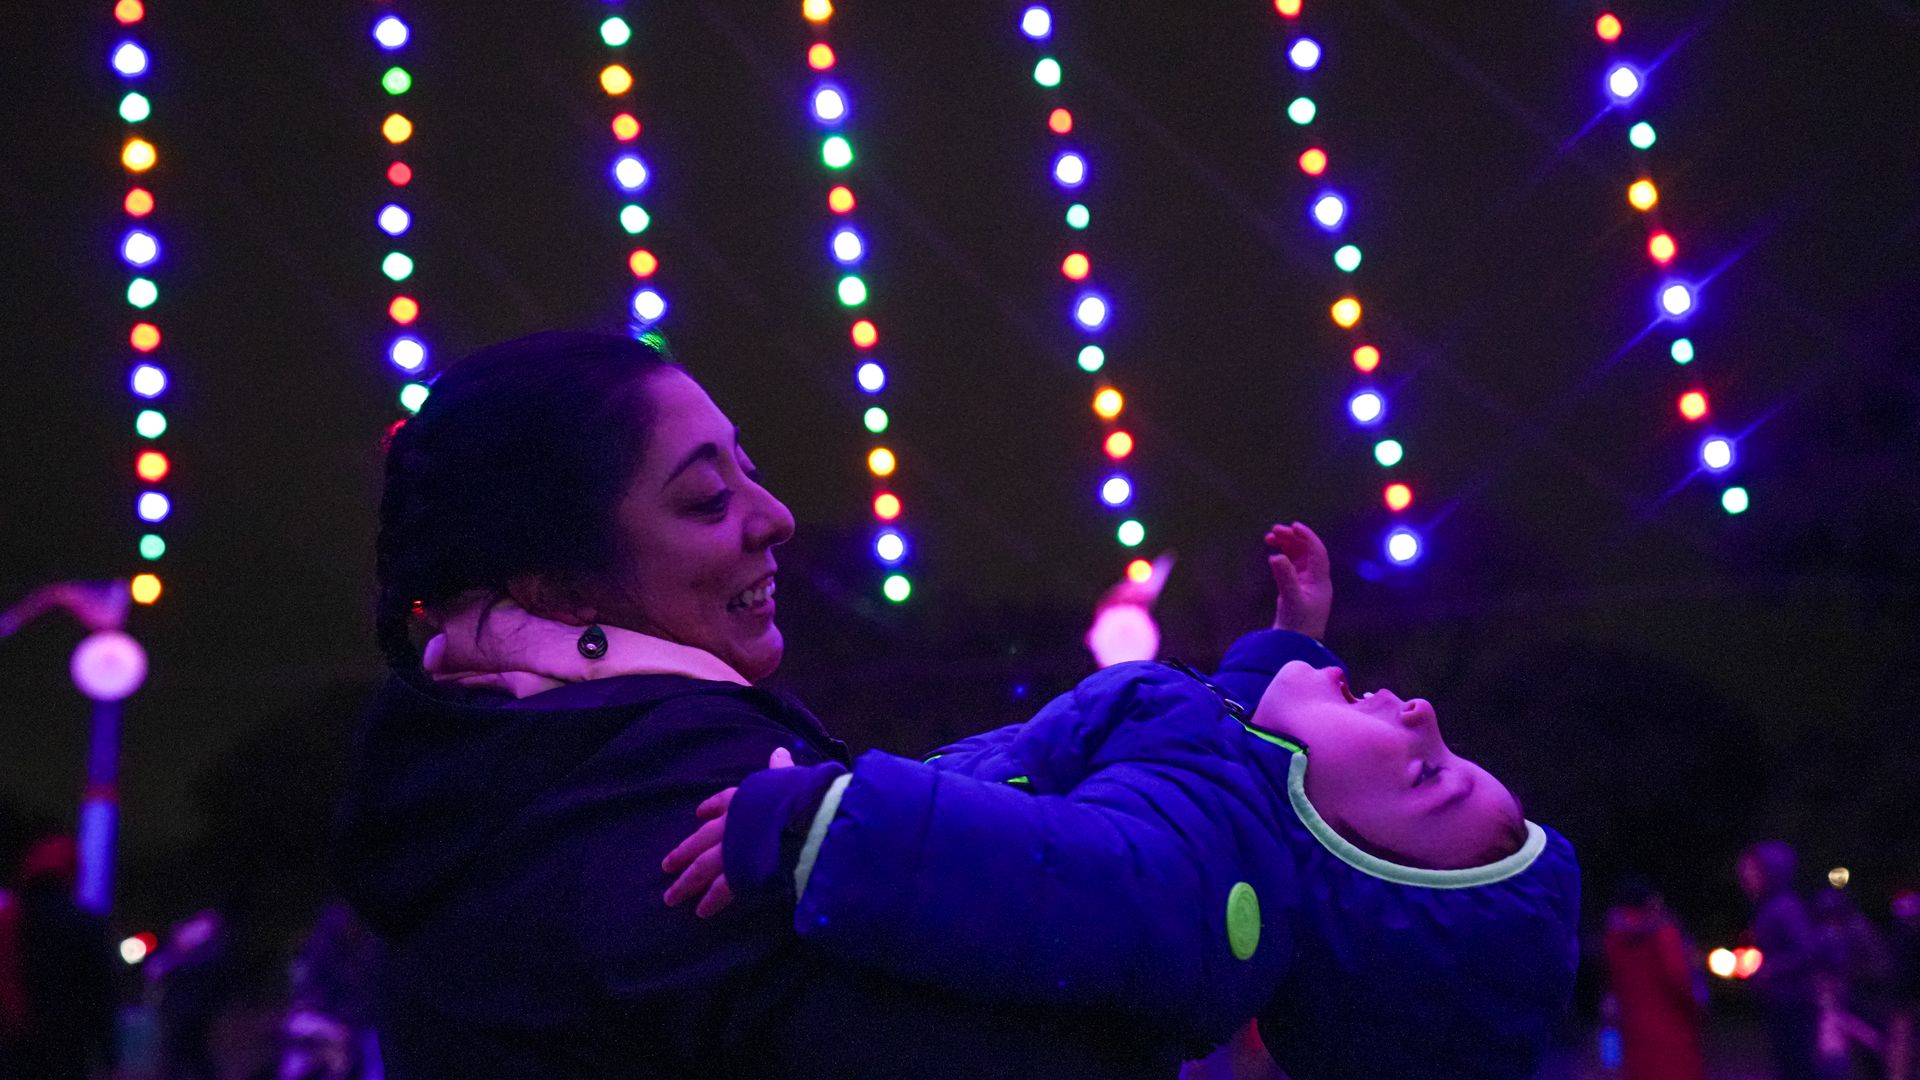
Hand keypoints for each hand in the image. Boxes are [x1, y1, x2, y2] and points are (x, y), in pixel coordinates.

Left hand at [663, 746, 792, 917]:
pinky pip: (722, 889)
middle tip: (666, 866)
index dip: (711, 808)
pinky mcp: (738, 872)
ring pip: (702, 868)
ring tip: (671, 898)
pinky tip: (700, 912)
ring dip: (686, 883)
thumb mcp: (789, 777)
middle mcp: (731, 824)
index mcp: (744, 798)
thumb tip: (779, 752)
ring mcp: (731, 849)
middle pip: (701, 840)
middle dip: (683, 853)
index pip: (723, 801)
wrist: (802, 818)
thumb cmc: (799, 794)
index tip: (700, 814)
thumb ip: (781, 770)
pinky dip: (711, 900)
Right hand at [1265, 522, 1331, 639]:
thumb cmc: (1297, 626)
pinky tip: (1272, 555)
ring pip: (1299, 557)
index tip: (1293, 526)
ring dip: (1287, 545)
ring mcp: (1307, 584)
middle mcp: (1316, 580)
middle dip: (1292, 538)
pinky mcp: (1297, 589)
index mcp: (1320, 581)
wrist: (1296, 646)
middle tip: (1274, 531)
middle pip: (1307, 551)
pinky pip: (1292, 566)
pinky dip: (1283, 557)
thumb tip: (1276, 556)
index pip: (1317, 552)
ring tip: (1269, 538)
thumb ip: (1284, 577)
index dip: (1307, 537)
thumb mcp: (1290, 600)